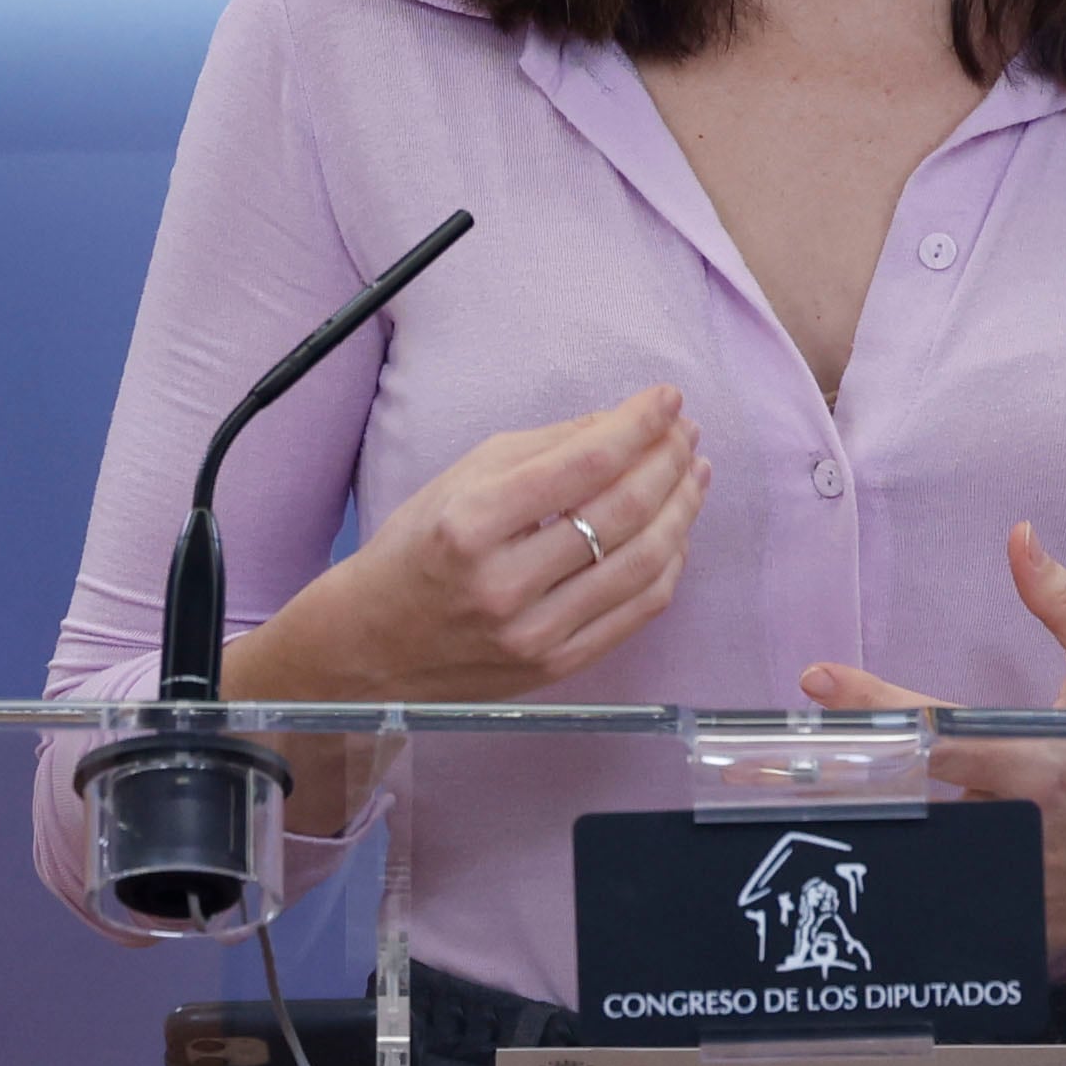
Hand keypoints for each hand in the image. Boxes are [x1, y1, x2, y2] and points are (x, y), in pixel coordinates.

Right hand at [225, 386, 710, 703]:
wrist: (371, 646)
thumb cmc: (414, 550)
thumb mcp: (459, 479)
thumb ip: (542, 448)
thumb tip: (621, 423)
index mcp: (472, 523)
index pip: (583, 464)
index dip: (638, 425)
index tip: (666, 398)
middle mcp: (505, 583)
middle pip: (622, 512)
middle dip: (668, 461)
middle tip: (687, 432)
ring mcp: (535, 633)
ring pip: (643, 563)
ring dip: (681, 509)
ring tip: (694, 473)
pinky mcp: (556, 667)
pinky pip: (638, 611)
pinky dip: (668, 564)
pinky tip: (675, 531)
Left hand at [799, 523, 1065, 958]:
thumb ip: (1065, 605)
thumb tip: (1018, 535)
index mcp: (1032, 764)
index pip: (939, 732)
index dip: (874, 706)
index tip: (816, 679)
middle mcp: (1006, 825)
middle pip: (897, 798)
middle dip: (826, 778)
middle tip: (749, 761)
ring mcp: (994, 878)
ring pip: (901, 851)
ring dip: (840, 827)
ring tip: (762, 806)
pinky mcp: (988, 916)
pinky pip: (922, 894)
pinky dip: (880, 878)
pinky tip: (824, 870)